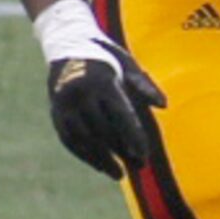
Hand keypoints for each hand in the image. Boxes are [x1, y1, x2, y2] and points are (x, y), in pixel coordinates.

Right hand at [46, 40, 166, 178]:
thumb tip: (164, 106)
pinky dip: (84, 155)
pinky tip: (99, 166)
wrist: (65, 44)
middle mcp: (80, 93)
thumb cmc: (106, 55)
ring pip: (83, 139)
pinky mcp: (54, 112)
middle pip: (103, 130)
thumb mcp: (127, 63)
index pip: (120, 115)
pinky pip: (68, 139)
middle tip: (139, 167)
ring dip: (101, 159)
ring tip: (119, 174)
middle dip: (121, 151)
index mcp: (102, 81)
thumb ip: (145, 84)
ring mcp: (64, 104)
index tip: (143, 154)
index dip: (132, 137)